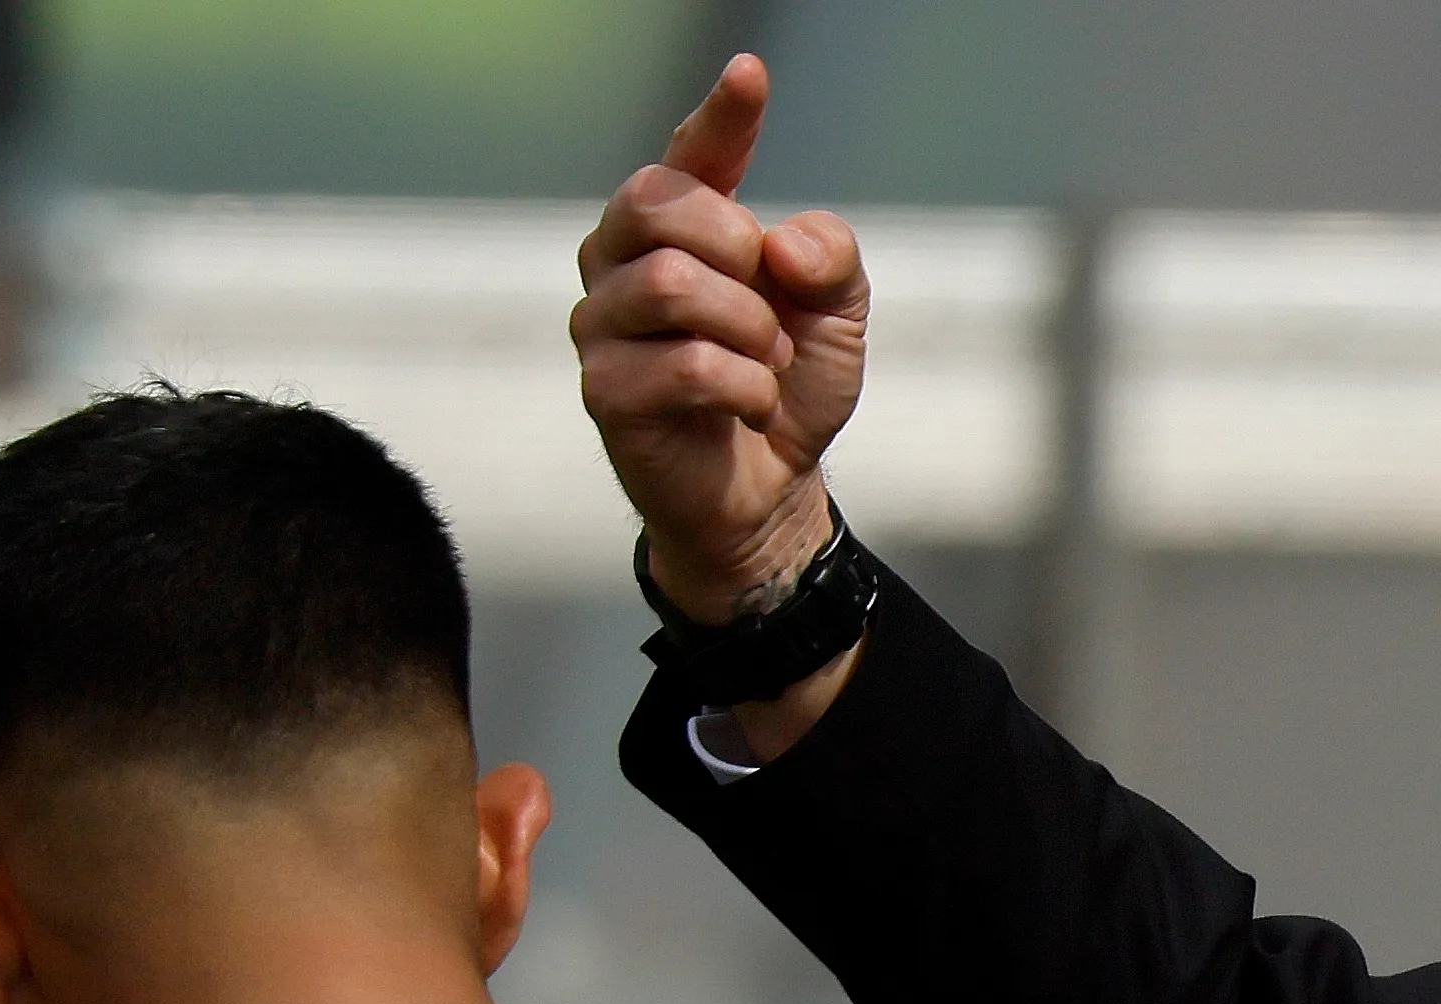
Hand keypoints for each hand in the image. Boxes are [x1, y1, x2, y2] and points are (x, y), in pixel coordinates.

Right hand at [575, 54, 867, 625]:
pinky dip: (744, 387)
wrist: (769, 493)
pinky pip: (687, 363)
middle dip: (738, 251)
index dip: (720, 114)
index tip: (751, 73)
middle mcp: (623, 261)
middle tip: (770, 308)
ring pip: (673, 284)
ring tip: (765, 364)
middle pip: (659, 204)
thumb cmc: (786, 389)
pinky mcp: (604, 391)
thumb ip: (831, 258)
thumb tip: (787, 242)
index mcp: (679, 228)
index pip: (690, 153)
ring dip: (748, 330)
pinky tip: (750, 406)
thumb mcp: (837, 316)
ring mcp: (603, 325)